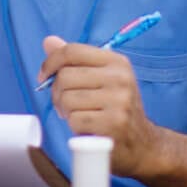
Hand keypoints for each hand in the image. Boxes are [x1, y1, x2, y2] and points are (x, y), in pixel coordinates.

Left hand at [37, 36, 162, 177]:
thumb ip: (75, 60)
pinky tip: (89, 129)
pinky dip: (75, 127)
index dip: (50, 63)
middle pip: (65, 76)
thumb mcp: (101, 79)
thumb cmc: (115, 109)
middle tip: (68, 105)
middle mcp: (120, 78)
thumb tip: (48, 41)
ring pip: (67, 99)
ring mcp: (119, 101)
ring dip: (66, 112)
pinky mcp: (114, 124)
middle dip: (58, 93)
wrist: (143, 144)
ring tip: (81, 116)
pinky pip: (75, 120)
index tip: (43, 77)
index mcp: (116, 62)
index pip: (72, 51)